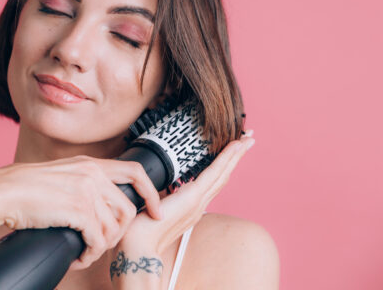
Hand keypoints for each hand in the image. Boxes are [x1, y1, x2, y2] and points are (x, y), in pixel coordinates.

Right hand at [0, 155, 162, 269]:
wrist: (2, 192)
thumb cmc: (25, 188)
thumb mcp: (60, 175)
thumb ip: (82, 181)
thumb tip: (98, 203)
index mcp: (90, 164)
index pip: (134, 172)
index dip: (151, 193)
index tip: (155, 210)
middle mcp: (92, 174)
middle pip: (127, 209)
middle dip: (118, 233)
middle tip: (100, 244)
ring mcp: (87, 191)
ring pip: (114, 228)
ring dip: (101, 247)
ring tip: (85, 252)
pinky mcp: (78, 210)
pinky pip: (98, 240)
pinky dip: (89, 255)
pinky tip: (77, 257)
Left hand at [111, 131, 254, 255]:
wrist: (137, 246)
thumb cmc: (137, 231)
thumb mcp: (147, 208)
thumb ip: (154, 199)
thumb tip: (148, 188)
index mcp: (188, 208)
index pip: (209, 183)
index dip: (221, 167)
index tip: (229, 153)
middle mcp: (197, 205)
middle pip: (221, 176)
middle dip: (234, 158)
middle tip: (247, 140)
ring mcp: (197, 201)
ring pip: (222, 173)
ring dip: (235, 154)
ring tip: (247, 139)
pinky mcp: (193, 197)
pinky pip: (214, 173)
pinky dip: (227, 158)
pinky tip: (236, 146)